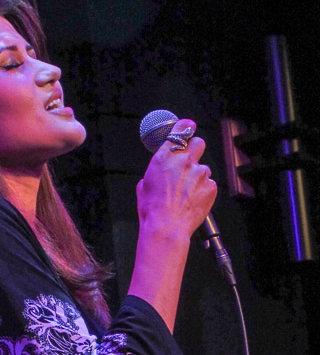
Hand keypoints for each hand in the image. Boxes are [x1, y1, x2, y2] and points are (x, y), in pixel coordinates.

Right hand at [136, 118, 216, 239]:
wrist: (166, 227)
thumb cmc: (152, 209)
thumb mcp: (144, 185)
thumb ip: (155, 172)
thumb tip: (159, 172)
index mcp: (164, 157)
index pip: (180, 130)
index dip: (185, 127)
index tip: (188, 127)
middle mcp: (184, 161)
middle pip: (198, 142)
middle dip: (195, 149)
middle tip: (189, 161)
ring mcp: (200, 173)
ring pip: (204, 168)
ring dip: (197, 177)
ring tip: (187, 193)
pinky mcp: (210, 187)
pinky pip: (209, 184)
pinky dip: (203, 191)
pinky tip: (193, 201)